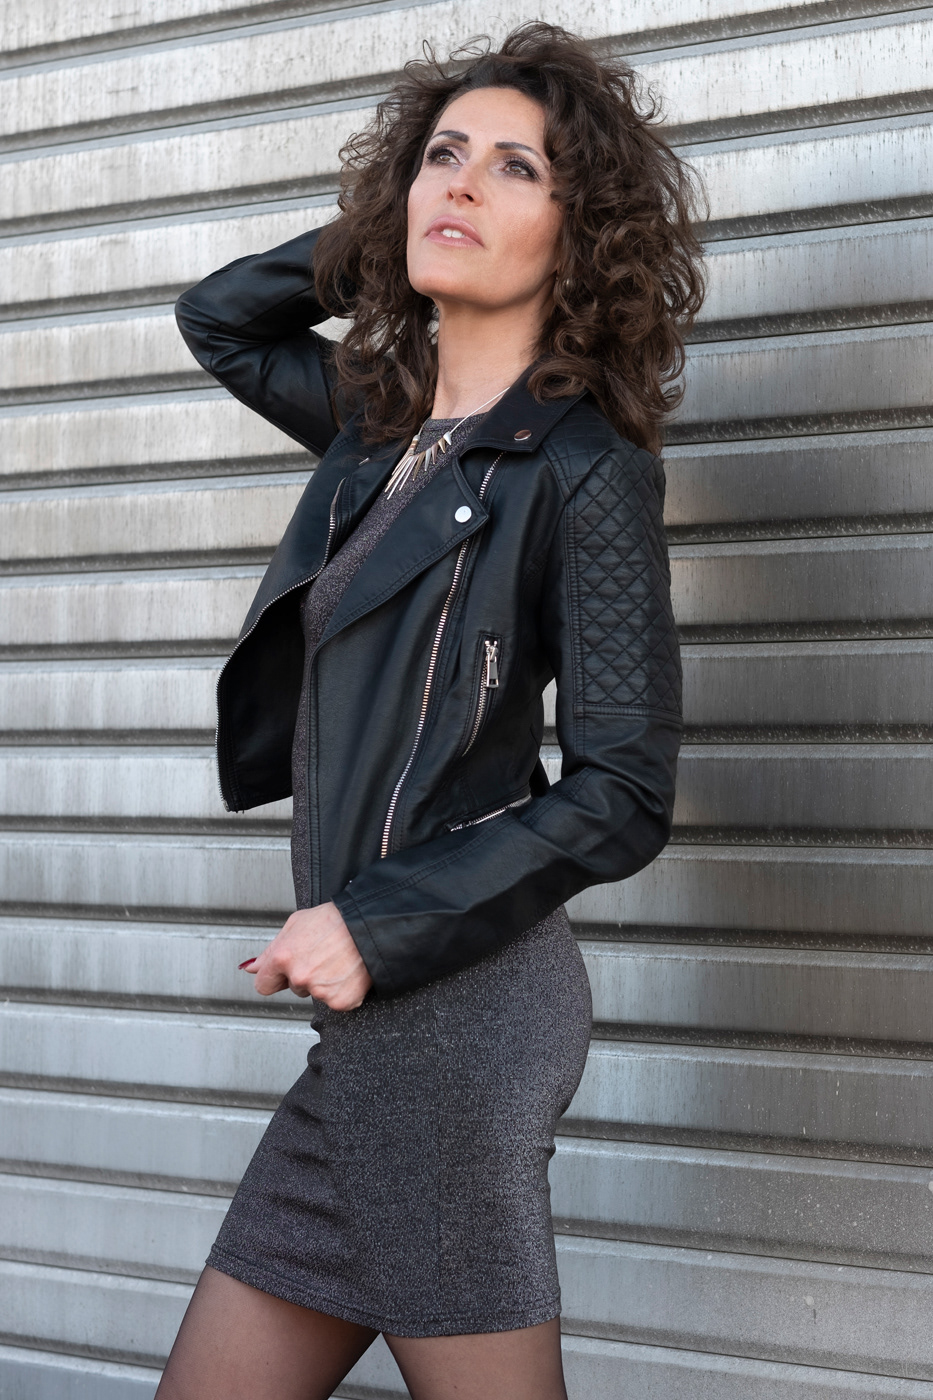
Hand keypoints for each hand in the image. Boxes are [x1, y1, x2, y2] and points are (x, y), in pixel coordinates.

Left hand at [241, 902, 372, 1010]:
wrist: (370, 925)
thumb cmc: (336, 919)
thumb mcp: (296, 924)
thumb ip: (270, 950)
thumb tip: (252, 967)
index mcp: (283, 957)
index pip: (263, 985)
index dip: (274, 978)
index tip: (282, 975)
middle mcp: (300, 976)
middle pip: (293, 988)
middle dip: (303, 976)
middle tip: (321, 956)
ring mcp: (320, 991)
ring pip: (314, 995)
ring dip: (322, 983)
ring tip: (336, 960)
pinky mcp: (340, 1001)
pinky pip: (335, 1002)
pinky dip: (341, 990)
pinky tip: (346, 972)